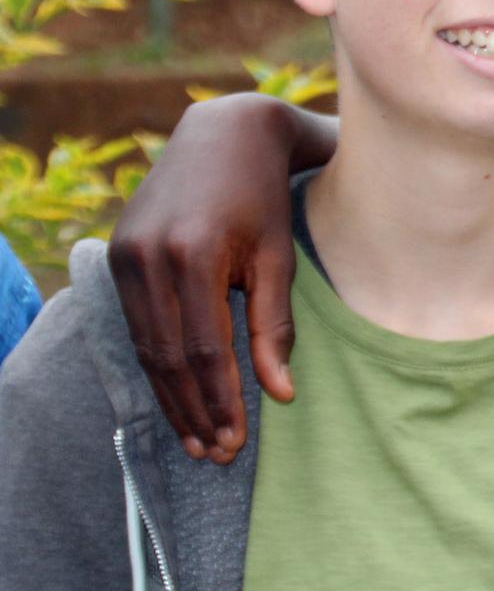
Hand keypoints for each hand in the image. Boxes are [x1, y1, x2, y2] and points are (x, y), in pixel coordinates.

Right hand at [107, 94, 317, 462]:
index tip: (235, 442)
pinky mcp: (117, 255)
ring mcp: (125, 256)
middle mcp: (149, 257)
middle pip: (168, 356)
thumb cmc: (265, 198)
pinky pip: (137, 325)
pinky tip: (177, 396)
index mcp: (193, 254)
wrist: (225, 135)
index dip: (219, 400)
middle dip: (194, 409)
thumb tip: (280, 394)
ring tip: (197, 439)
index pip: (203, 348)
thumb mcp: (280, 258)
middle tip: (216, 455)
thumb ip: (274, 326)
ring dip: (172, 397)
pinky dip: (157, 364)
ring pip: (146, 346)